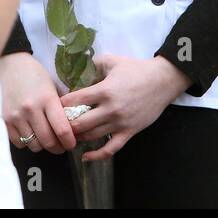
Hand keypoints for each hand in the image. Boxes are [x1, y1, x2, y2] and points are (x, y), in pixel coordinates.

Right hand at [0, 52, 75, 154]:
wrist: (12, 65)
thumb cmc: (36, 75)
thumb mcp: (53, 87)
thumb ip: (61, 108)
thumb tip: (73, 129)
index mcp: (47, 99)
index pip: (62, 129)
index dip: (69, 142)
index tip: (72, 143)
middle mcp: (31, 109)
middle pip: (48, 141)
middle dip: (58, 148)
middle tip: (62, 145)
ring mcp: (16, 116)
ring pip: (34, 145)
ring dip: (43, 146)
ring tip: (46, 139)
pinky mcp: (5, 120)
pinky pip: (19, 143)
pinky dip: (27, 143)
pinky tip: (32, 134)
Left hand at [60, 54, 191, 161]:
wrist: (163, 81)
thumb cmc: (137, 70)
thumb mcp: (114, 61)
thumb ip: (95, 63)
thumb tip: (80, 66)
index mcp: (104, 90)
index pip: (75, 101)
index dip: (61, 104)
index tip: (55, 105)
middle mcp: (110, 109)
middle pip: (79, 124)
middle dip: (66, 125)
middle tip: (58, 124)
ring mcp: (120, 123)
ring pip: (91, 136)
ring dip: (77, 137)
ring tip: (69, 135)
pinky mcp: (129, 132)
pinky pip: (110, 149)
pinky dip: (96, 155)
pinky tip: (85, 156)